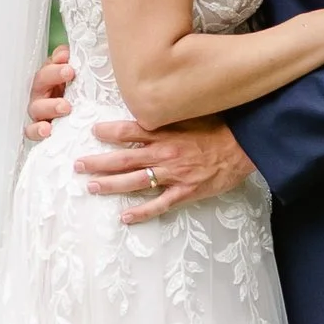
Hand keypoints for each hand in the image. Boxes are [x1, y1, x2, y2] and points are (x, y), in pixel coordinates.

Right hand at [26, 47, 75, 140]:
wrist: (85, 126)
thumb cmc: (79, 101)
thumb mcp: (80, 81)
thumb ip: (72, 64)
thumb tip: (65, 52)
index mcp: (51, 79)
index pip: (49, 64)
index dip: (56, 61)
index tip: (68, 58)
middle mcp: (42, 94)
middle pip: (40, 80)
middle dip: (53, 75)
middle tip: (69, 72)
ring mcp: (39, 113)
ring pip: (36, 107)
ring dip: (49, 105)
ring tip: (65, 107)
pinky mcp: (39, 131)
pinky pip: (32, 131)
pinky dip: (37, 130)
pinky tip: (47, 130)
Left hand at [75, 115, 255, 223]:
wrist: (245, 147)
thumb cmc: (219, 128)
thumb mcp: (192, 113)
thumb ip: (168, 114)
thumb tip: (148, 105)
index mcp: (166, 132)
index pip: (130, 130)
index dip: (109, 131)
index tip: (93, 131)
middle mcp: (165, 153)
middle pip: (124, 159)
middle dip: (98, 162)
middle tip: (77, 165)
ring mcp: (174, 175)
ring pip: (135, 181)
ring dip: (111, 185)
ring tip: (91, 187)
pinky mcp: (185, 192)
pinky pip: (160, 204)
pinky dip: (142, 212)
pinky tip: (125, 217)